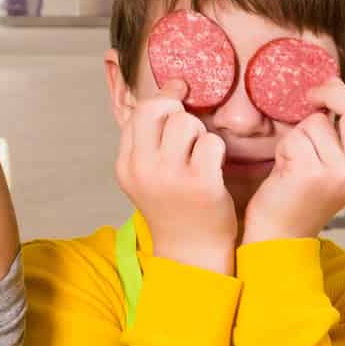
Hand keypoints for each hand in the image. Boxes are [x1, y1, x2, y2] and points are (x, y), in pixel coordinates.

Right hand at [116, 84, 236, 273]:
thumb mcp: (145, 176)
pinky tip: (215, 168)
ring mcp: (172, 177)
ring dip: (201, 133)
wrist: (191, 252)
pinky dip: (218, 151)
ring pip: (188, 122)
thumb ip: (146, 141)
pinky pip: (213, 143)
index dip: (163, 97)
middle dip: (180, 111)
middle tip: (191, 130)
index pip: (140, 111)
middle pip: (161, 109)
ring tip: (201, 155)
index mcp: (126, 165)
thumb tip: (167, 93)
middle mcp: (144, 169)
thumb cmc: (173, 207)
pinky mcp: (202, 185)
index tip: (180, 94)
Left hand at [242, 80, 344, 244]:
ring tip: (291, 163)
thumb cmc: (298, 199)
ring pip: (314, 124)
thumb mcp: (331, 169)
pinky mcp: (308, 173)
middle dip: (329, 94)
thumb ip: (338, 138)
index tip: (324, 91)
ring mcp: (334, 172)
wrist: (279, 238)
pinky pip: (294, 138)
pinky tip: (282, 171)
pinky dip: (283, 149)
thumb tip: (331, 91)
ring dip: (296, 136)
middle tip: (309, 96)